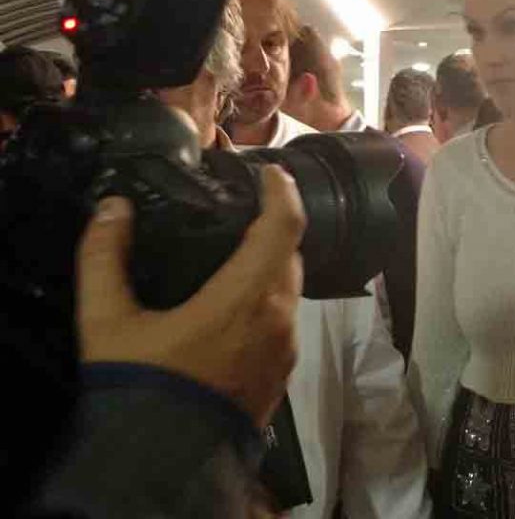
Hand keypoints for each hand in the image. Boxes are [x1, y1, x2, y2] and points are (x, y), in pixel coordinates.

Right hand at [76, 165, 305, 426]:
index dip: (282, 190)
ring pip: (290, 288)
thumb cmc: (140, 387)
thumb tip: (112, 210)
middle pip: (291, 254)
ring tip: (239, 249)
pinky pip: (285, 319)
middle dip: (275, 224)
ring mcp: (285, 348)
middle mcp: (279, 319)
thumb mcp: (108, 321)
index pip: (284, 226)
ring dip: (273, 263)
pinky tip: (238, 300)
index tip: (271, 171)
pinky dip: (269, 296)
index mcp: (247, 297)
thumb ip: (105, 257)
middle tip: (246, 207)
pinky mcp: (281, 372)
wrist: (164, 462)